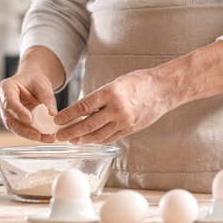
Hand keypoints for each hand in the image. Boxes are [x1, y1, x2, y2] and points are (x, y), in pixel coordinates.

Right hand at [0, 68, 57, 142]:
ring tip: (47, 138)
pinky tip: (47, 137)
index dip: (18, 112)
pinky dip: (34, 134)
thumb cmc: (34, 80)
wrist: (32, 82)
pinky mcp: (16, 121)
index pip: (9, 101)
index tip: (29, 119)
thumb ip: (47, 98)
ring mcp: (8, 114)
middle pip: (9, 119)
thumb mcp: (42, 85)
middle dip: (23, 130)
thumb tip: (52, 114)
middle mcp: (3, 102)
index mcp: (6, 88)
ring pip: (15, 128)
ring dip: (30, 135)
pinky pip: (23, 130)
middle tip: (37, 135)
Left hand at [54, 68, 175, 144]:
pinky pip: (110, 138)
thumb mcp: (116, 83)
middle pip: (87, 124)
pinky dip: (97, 140)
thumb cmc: (139, 82)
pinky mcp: (131, 129)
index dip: (67, 116)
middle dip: (70, 131)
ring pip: (98, 135)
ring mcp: (124, 121)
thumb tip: (81, 110)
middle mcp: (117, 108)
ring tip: (71, 140)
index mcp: (111, 92)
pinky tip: (88, 140)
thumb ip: (100, 97)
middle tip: (58, 135)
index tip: (57, 120)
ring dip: (81, 139)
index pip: (83, 107)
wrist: (165, 89)